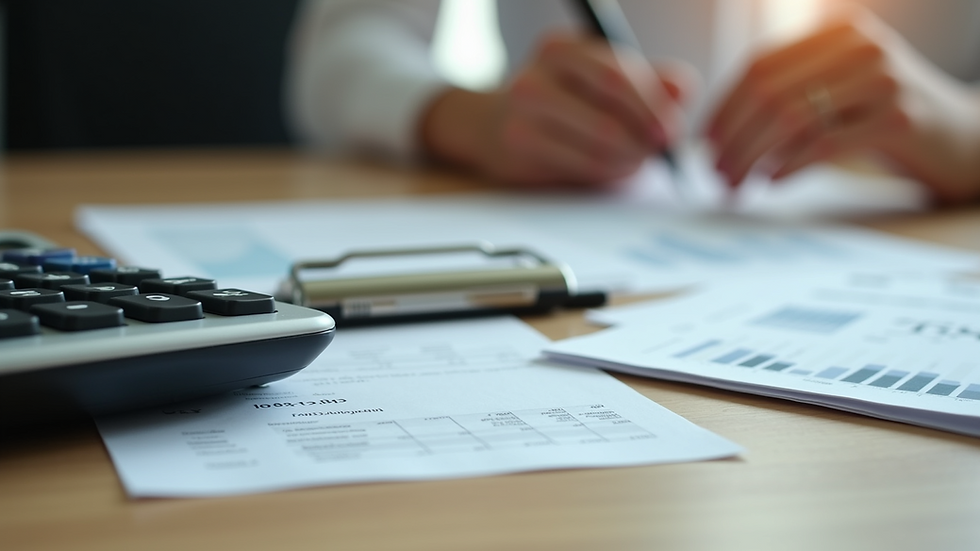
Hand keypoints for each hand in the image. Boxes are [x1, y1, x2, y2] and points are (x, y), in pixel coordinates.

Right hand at [420, 32, 691, 189]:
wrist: (489, 124)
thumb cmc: (558, 100)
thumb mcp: (601, 77)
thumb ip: (650, 78)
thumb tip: (684, 91)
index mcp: (561, 49)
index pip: (617, 76)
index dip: (652, 105)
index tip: (672, 127)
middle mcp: (537, 77)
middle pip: (608, 115)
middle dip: (645, 137)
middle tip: (661, 149)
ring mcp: (522, 116)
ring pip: (599, 147)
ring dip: (631, 160)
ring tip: (638, 161)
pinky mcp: (519, 149)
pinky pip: (581, 168)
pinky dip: (609, 172)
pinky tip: (613, 168)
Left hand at [706, 9, 979, 202]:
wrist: (964, 139)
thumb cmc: (886, 120)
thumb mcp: (837, 91)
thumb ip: (790, 93)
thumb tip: (719, 129)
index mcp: (836, 32)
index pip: (759, 65)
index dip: (724, 107)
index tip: (704, 143)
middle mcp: (859, 45)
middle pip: (769, 91)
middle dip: (733, 137)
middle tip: (714, 173)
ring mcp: (883, 78)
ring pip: (791, 118)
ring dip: (752, 158)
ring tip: (735, 184)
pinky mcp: (899, 117)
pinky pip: (823, 143)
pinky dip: (787, 166)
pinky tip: (772, 182)